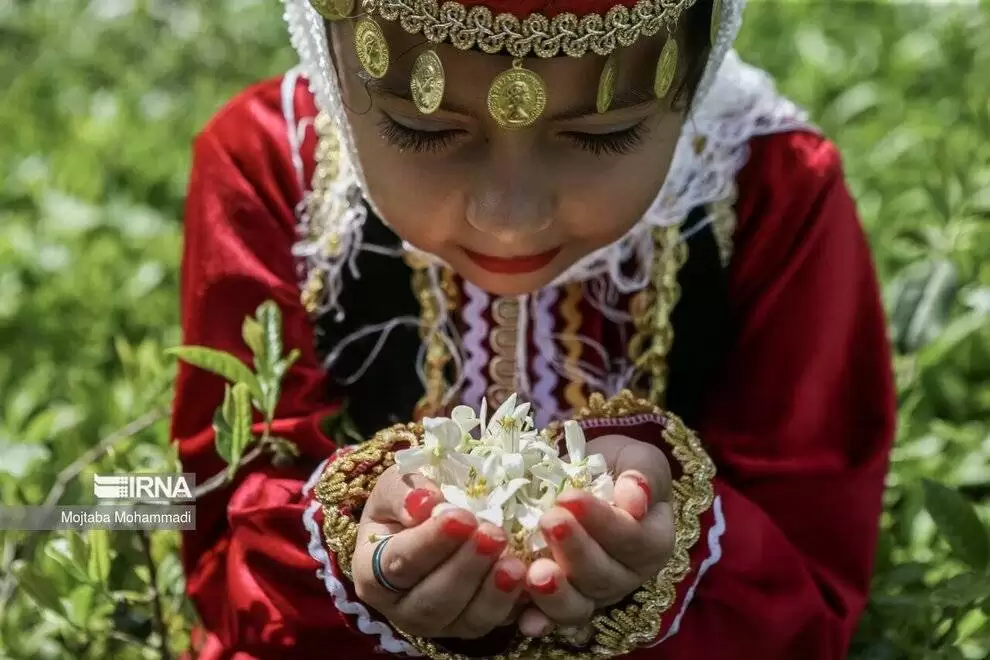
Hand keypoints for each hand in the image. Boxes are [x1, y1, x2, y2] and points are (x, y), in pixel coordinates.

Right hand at [352, 465, 527, 638]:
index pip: (398, 564)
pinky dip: (517, 606)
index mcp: (372, 573)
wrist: (427, 523)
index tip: (460, 517)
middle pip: (432, 600)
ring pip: (467, 619)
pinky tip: (532, 582)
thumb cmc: (406, 503)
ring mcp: (442, 623)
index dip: (430, 543)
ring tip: (515, 564)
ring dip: (494, 593)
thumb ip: (403, 493)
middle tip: (494, 534)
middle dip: (466, 568)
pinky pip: (499, 623)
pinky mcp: (475, 625)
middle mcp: (403, 607)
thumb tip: (425, 503)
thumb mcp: (394, 487)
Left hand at [517, 435, 674, 637]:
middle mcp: (626, 576)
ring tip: (535, 573)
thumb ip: (643, 475)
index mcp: (653, 541)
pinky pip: (550, 617)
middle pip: (605, 576)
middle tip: (548, 522)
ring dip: (557, 594)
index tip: (570, 496)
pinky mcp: (560, 602)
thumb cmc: (614, 466)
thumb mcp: (636, 457)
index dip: (603, 522)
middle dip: (575, 551)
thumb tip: (635, 500)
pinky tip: (524, 619)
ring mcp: (593, 594)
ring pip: (579, 606)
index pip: (634, 539)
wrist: (584, 479)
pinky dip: (538, 620)